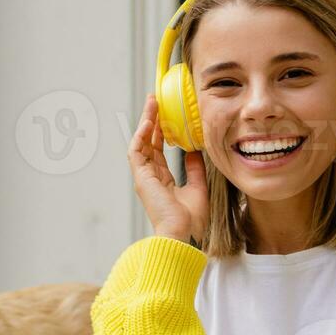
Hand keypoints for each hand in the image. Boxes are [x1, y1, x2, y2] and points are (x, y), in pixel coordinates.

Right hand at [129, 94, 207, 245]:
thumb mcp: (198, 188)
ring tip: (152, 103)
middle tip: (156, 101)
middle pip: (148, 142)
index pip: (158, 150)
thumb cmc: (190, 220)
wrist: (183, 234)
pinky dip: (142, 136)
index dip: (162, 132)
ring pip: (141, 142)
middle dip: (152, 120)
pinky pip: (137, 151)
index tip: (167, 114)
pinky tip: (150, 121)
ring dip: (146, 122)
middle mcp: (150, 177)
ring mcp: (144, 177)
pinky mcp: (141, 178)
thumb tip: (193, 152)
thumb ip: (195, 169)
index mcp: (162, 180)